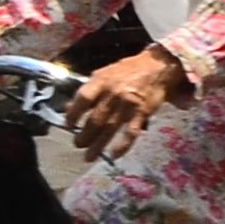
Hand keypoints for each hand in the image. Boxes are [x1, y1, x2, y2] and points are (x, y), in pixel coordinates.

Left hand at [66, 47, 187, 159]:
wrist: (156, 67)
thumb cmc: (127, 71)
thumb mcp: (104, 73)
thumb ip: (89, 90)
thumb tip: (70, 107)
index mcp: (101, 81)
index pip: (83, 99)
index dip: (73, 113)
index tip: (68, 124)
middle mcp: (112, 93)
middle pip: (95, 119)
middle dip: (84, 135)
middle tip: (78, 144)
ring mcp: (128, 105)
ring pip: (109, 129)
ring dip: (98, 145)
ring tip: (89, 156)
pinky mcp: (141, 114)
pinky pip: (130, 133)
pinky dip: (122, 146)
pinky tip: (114, 155)